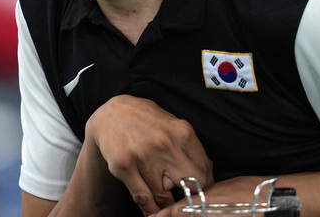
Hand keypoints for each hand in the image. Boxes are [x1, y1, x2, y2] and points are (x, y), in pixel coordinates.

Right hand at [85, 95, 212, 214]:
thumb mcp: (174, 127)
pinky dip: (149, 208)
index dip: (202, 187)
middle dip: (187, 196)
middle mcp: (164, 143)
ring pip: (163, 195)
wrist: (112, 113)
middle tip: (182, 200)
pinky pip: (142, 197)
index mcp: (182, 132)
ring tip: (165, 204)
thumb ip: (190, 150)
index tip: (197, 194)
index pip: (203, 171)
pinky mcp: (123, 165)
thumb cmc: (148, 121)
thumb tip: (207, 176)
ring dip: (165, 204)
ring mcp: (142, 155)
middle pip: (189, 185)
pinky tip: (151, 208)